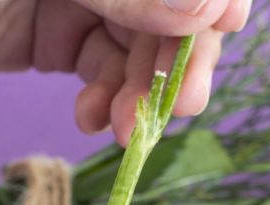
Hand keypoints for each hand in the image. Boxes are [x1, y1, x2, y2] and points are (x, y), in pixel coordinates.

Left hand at [0, 0, 249, 143]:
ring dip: (144, 92)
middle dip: (179, 59)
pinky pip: (104, 74)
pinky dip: (110, 102)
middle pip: (176, 10)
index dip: (213, 2)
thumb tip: (214, 9)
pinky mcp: (52, 38)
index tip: (217, 35)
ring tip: (122, 127)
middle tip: (170, 108)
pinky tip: (95, 120)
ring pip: (145, 48)